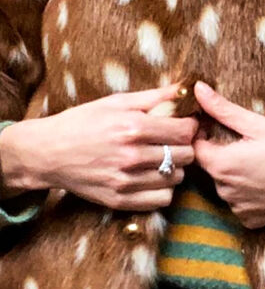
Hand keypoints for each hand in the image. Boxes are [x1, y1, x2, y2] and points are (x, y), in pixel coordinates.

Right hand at [0, 84, 197, 210]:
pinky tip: (153, 176)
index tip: (186, 124)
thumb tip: (186, 88)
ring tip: (163, 158)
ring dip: (175, 167)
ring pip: (177, 177)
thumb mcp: (118, 102)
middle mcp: (131, 156)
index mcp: (133, 127)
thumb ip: (156, 96)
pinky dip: (164, 188)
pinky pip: (162, 199)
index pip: (185, 131)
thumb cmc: (84, 122)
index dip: (191, 126)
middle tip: (175, 141)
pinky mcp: (119, 200)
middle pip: (186, 155)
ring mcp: (125, 181)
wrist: (48, 152)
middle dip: (186, 146)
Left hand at [192, 81, 264, 228]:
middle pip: (211, 166)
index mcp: (223, 165)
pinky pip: (240, 202)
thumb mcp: (260, 124)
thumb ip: (224, 109)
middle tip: (245, 139)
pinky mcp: (252, 221)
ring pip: (225, 185)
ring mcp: (239, 209)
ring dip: (234, 171)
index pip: (194, 147)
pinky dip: (247, 190)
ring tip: (260, 158)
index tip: (216, 124)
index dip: (202, 133)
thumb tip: (198, 89)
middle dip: (221, 151)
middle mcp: (226, 191)